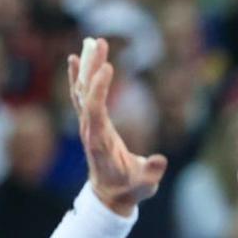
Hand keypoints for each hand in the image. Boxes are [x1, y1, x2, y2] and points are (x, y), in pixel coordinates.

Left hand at [66, 38, 166, 214]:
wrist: (111, 196)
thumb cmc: (130, 189)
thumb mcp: (144, 185)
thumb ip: (151, 172)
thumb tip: (160, 159)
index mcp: (99, 142)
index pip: (95, 110)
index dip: (99, 89)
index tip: (108, 67)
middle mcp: (89, 129)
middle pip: (86, 94)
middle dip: (92, 67)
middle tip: (99, 41)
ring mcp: (88, 125)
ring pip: (82, 90)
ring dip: (87, 66)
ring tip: (92, 41)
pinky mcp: (91, 122)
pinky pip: (82, 94)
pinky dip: (80, 75)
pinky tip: (77, 58)